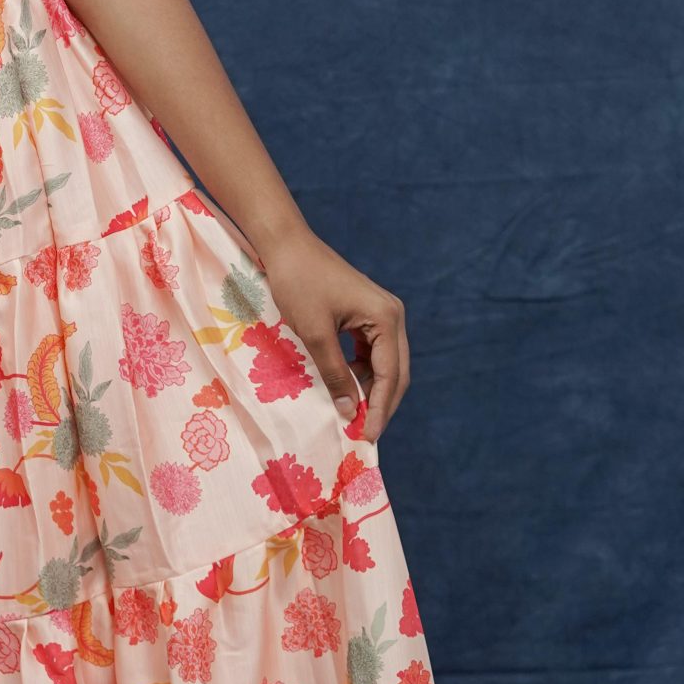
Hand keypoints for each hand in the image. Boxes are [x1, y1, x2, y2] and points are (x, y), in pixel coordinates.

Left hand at [256, 224, 409, 442]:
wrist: (286, 245)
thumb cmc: (298, 285)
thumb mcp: (314, 335)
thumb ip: (335, 374)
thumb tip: (350, 411)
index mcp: (387, 318)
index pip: (391, 375)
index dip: (380, 409)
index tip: (367, 437)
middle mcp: (392, 315)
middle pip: (396, 371)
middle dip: (381, 404)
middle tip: (365, 434)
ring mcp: (381, 313)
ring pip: (385, 363)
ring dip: (372, 390)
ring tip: (354, 416)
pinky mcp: (367, 313)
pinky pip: (372, 351)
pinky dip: (362, 373)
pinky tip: (346, 387)